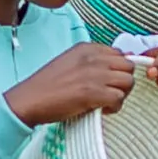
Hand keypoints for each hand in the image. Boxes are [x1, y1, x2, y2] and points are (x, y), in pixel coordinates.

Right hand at [3, 43, 140, 127]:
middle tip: (110, 92)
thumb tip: (115, 67)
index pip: (119, 54)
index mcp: (86, 48)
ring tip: (105, 102)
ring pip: (128, 82)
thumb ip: (91, 62)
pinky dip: (114, 107)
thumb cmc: (47, 85)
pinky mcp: (93, 92)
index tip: (108, 81)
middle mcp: (93, 58)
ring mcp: (94, 74)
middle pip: (128, 66)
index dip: (117, 70)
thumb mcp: (70, 63)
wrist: (29, 100)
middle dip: (123, 81)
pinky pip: (119, 98)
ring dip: (121, 94)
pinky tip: (101, 109)